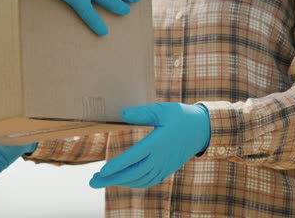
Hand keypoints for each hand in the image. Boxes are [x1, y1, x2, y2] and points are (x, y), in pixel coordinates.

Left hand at [90, 103, 210, 188]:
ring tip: (102, 181)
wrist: (202, 129)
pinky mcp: (167, 169)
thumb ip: (141, 112)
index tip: (102, 171)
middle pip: (133, 173)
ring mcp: (164, 166)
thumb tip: (122, 113)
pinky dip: (134, 183)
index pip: (133, 157)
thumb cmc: (180, 116)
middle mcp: (160, 158)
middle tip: (92, 181)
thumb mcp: (162, 109)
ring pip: (139, 180)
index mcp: (158, 143)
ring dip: (120, 182)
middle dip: (111, 179)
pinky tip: (123, 181)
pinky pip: (149, 181)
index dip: (117, 166)